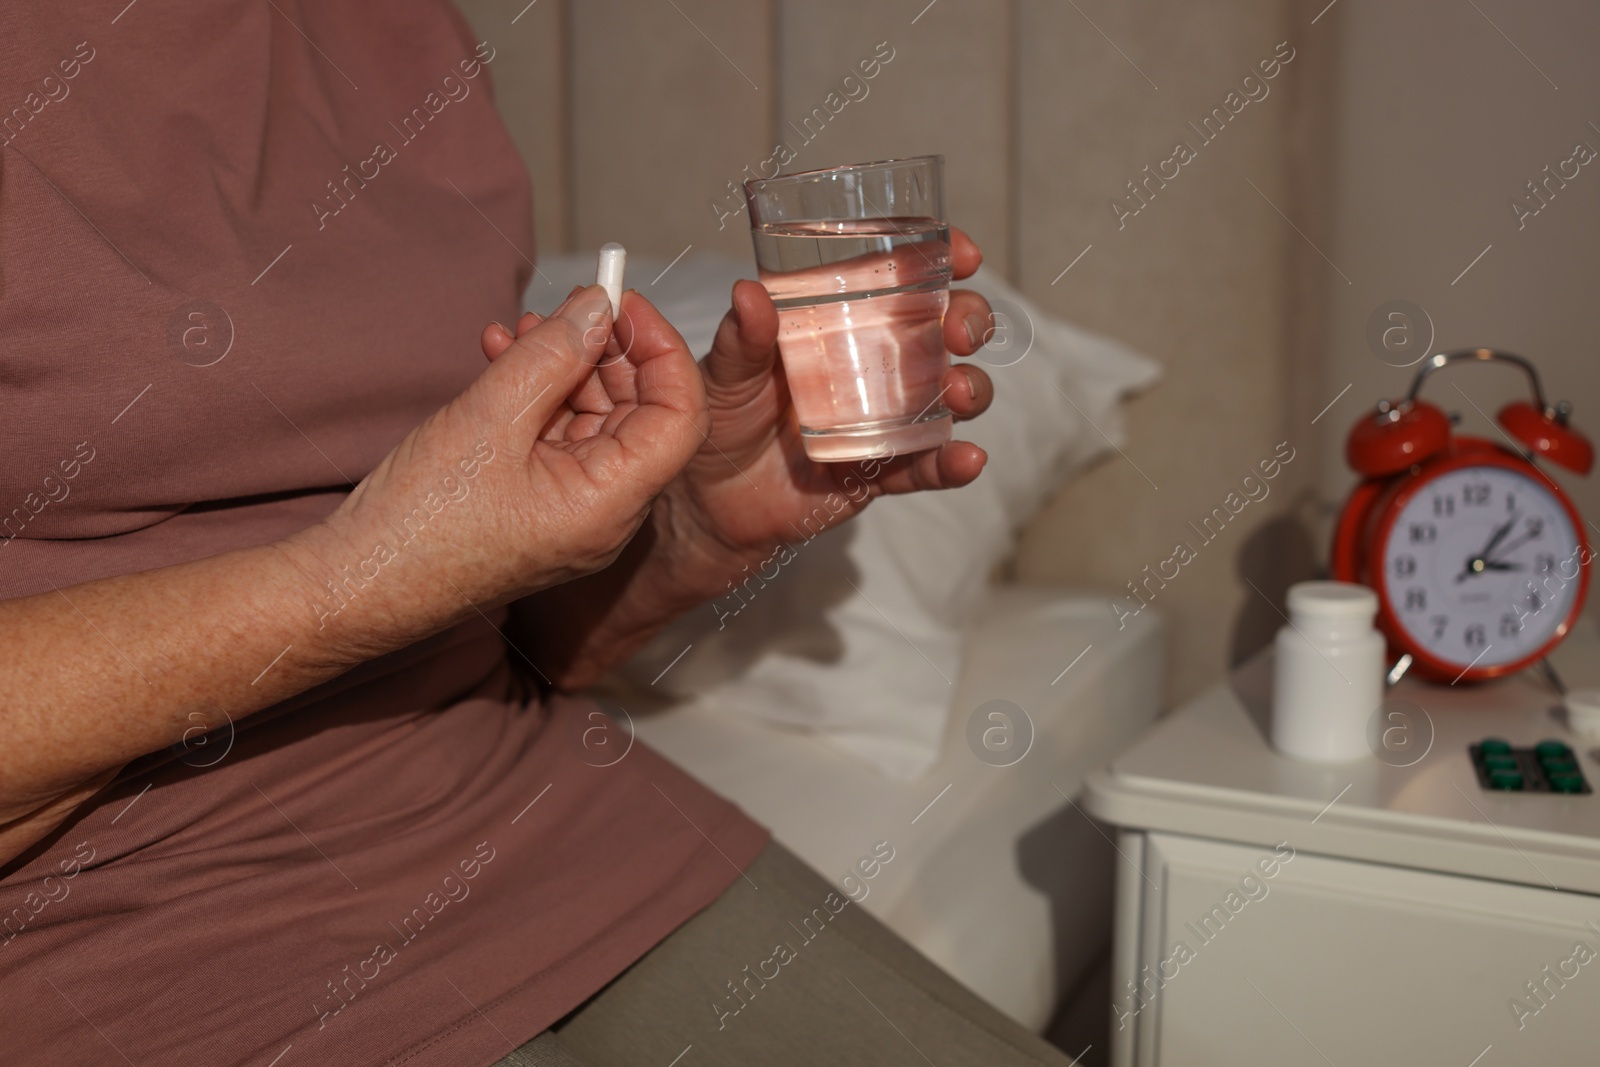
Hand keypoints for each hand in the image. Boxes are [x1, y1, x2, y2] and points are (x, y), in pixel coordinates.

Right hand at [312, 284, 706, 634]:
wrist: (357, 588)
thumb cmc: (420, 523)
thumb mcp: (489, 417)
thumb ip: (553, 354)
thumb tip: (599, 306)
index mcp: (611, 506)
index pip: (681, 417)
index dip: (661, 350)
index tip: (621, 301)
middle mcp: (607, 516)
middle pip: (642, 415)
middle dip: (610, 351)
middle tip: (571, 301)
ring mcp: (575, 514)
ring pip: (598, 422)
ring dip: (568, 366)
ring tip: (523, 326)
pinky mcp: (541, 508)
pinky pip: (560, 440)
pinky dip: (539, 395)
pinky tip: (504, 357)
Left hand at [484, 231, 995, 574]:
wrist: (688, 506)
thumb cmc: (699, 423)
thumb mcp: (713, 376)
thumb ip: (740, 341)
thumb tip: (750, 295)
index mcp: (827, 326)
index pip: (896, 279)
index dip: (937, 260)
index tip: (962, 252)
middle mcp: (861, 368)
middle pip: (936, 334)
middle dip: (962, 322)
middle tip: (959, 326)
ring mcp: (874, 421)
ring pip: (940, 398)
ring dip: (965, 389)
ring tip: (958, 391)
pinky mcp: (871, 475)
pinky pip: (919, 469)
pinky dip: (948, 465)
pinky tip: (965, 460)